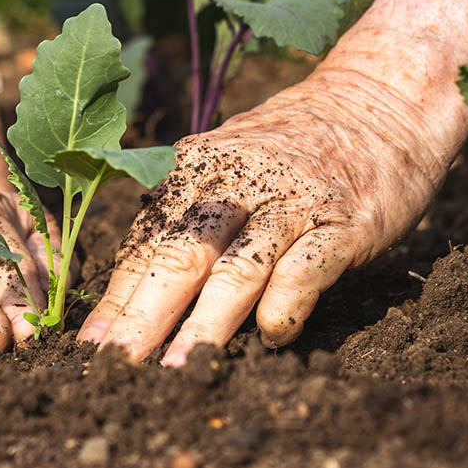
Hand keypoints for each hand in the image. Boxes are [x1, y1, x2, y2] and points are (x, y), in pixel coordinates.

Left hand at [77, 70, 448, 365]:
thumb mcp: (226, 162)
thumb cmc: (291, 146)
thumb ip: (185, 213)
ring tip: (180, 368)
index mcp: (196, 171)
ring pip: (238, 266)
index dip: (116, 297)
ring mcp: (291, 202)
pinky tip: (272, 337)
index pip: (145, 242)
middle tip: (116, 364)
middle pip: (180, 255)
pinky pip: (308, 266)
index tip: (89, 346)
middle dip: (144, 315)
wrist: (378, 98)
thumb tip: (136, 288)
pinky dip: (287, 302)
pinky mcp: (343, 221)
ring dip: (206, 322)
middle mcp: (237, 183)